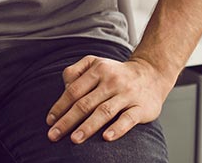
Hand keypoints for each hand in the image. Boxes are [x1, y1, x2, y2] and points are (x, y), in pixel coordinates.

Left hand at [46, 56, 174, 143]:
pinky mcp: (141, 108)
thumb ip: (75, 72)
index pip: (74, 90)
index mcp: (97, 70)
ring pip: (104, 111)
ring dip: (88, 126)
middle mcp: (111, 81)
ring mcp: (127, 94)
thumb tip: (64, 88)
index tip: (50, 121)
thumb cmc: (115, 72)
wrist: (151, 74)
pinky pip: (128, 119)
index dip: (60, 106)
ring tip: (75, 139)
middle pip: (85, 103)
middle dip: (67, 121)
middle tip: (54, 135)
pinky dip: (117, 128)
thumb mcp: (95, 63)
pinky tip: (106, 137)